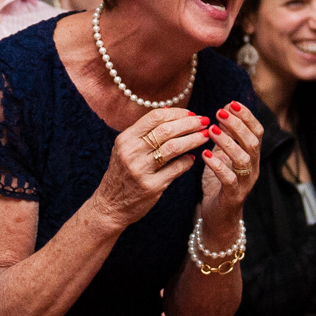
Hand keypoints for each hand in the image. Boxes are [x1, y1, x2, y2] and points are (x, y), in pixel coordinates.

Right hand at [93, 108, 212, 229]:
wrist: (111, 204)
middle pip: (166, 130)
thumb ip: (143, 131)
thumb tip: (168, 111)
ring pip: (173, 147)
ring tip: (205, 136)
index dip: (176, 113)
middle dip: (189, 123)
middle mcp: (131, 152)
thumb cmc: (122, 173)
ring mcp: (141, 170)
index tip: (191, 113)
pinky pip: (176, 169)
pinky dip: (187, 161)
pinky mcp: (151, 187)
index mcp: (125, 139)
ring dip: (193, 139)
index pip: (154, 117)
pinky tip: (192, 158)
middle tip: (204, 121)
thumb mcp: (124, 149)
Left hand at [198, 101, 262, 231]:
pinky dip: (218, 165)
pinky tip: (205, 155)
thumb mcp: (222, 156)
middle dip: (237, 125)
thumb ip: (224, 138)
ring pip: (243, 159)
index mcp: (252, 156)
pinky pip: (229, 179)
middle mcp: (252, 168)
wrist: (218, 216)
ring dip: (228, 142)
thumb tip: (221, 112)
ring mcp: (245, 183)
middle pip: (253, 142)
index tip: (232, 103)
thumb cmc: (219, 183)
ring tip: (211, 130)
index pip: (257, 132)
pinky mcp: (233, 196)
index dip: (247, 116)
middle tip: (220, 112)